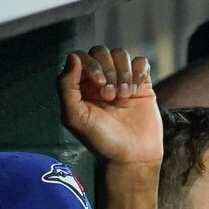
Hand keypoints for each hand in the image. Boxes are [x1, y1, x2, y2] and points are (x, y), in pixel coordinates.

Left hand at [59, 47, 161, 165]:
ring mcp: (121, 80)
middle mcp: (100, 80)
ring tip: (124, 96)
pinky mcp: (142, 84)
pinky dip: (139, 73)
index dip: (91, 65)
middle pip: (102, 52)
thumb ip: (66, 86)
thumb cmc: (100, 140)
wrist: (131, 156)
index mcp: (80, 86)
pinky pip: (141, 63)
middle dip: (108, 70)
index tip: (99, 87)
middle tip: (112, 96)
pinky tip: (136, 91)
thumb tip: (73, 57)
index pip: (81, 57)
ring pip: (122, 54)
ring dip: (124, 73)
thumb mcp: (75, 117)